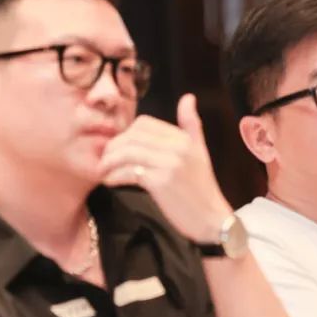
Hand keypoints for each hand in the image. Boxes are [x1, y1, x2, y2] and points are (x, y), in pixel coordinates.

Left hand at [99, 94, 232, 243]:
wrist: (212, 219)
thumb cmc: (201, 188)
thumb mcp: (199, 152)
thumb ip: (191, 125)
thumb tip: (188, 97)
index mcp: (184, 138)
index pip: (143, 123)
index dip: (125, 134)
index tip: (119, 149)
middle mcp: (178, 147)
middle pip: (132, 136)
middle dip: (113, 147)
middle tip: (105, 161)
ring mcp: (170, 164)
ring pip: (127, 152)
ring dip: (109, 162)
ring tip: (104, 172)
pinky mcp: (161, 182)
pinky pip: (129, 171)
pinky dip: (114, 176)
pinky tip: (111, 182)